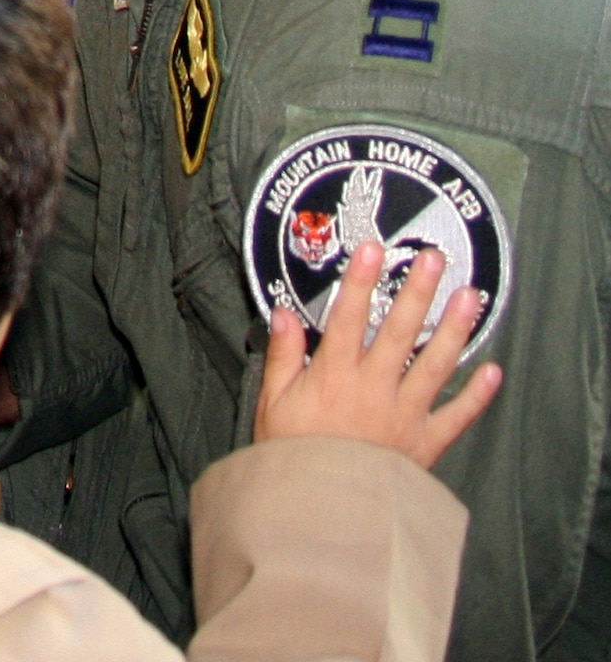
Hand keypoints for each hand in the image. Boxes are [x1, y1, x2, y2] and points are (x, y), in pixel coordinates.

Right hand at [254, 240, 501, 469]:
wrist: (323, 516)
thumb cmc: (293, 458)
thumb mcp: (273, 403)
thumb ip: (281, 356)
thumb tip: (282, 313)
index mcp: (334, 375)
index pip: (348, 316)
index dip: (360, 280)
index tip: (373, 250)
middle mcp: (373, 388)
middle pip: (399, 331)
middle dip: (418, 291)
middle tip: (435, 258)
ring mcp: (404, 415)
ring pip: (434, 365)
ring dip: (454, 329)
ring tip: (470, 298)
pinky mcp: (424, 445)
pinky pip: (456, 418)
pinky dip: (476, 396)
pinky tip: (493, 371)